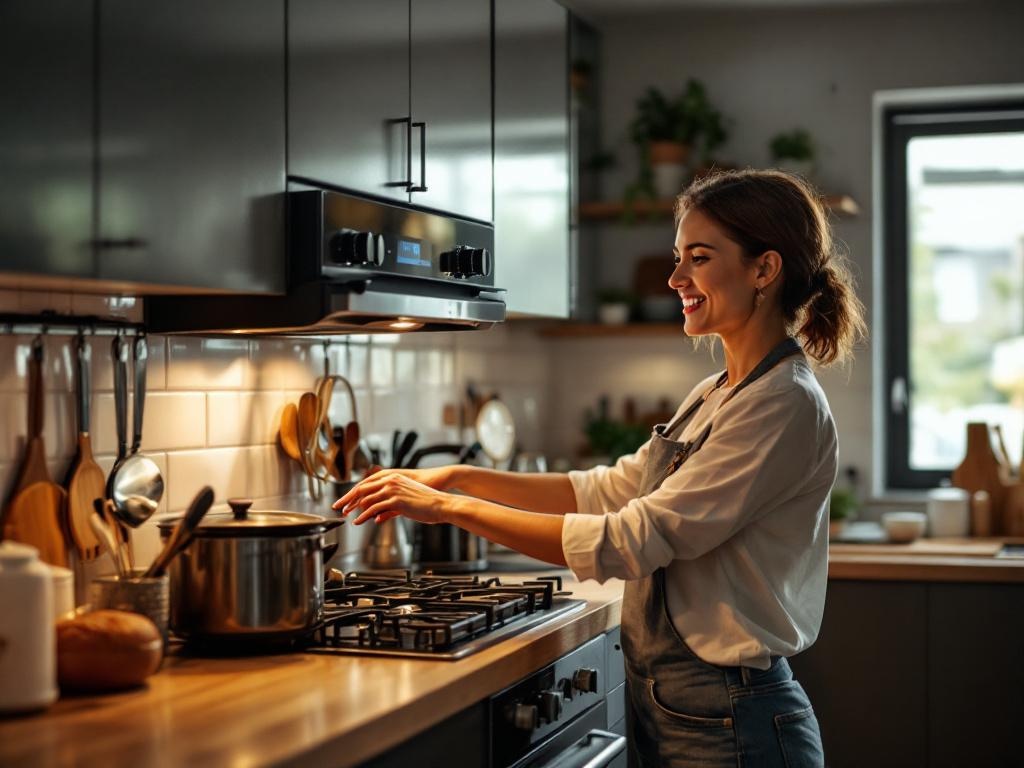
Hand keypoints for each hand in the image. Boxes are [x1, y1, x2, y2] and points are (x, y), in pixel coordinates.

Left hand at [332, 469, 454, 525]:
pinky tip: (358, 521)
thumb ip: (389, 508)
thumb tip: (377, 517)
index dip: (353, 493)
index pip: (367, 483)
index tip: (345, 501)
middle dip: (348, 499)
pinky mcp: (396, 501)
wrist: (441, 503)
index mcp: (392, 477)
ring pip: (366, 498)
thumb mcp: (404, 502)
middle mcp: (390, 481)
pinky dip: (364, 516)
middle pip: (362, 489)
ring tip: (346, 515)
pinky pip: (374, 508)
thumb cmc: (426, 503)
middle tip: (338, 507)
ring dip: (353, 508)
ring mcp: (392, 490)